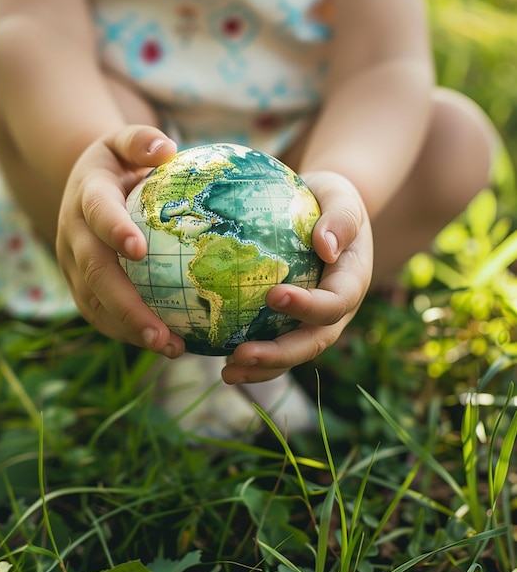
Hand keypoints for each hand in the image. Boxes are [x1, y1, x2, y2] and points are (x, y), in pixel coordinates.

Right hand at [56, 124, 184, 357]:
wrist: (81, 184)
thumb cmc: (115, 164)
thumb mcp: (122, 141)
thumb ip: (140, 141)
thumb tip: (166, 148)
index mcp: (87, 196)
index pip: (97, 213)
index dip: (114, 230)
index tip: (139, 251)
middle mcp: (73, 233)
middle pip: (95, 272)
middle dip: (126, 305)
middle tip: (161, 333)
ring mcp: (72, 263)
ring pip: (94, 302)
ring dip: (129, 328)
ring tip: (169, 347)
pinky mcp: (78, 283)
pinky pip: (97, 313)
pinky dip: (125, 331)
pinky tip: (161, 343)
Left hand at [222, 171, 372, 383]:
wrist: (326, 213)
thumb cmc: (332, 201)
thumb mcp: (342, 200)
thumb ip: (340, 220)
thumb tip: (325, 245)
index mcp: (350, 284)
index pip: (334, 304)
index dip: (307, 307)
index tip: (273, 296)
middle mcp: (334, 311)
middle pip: (312, 342)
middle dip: (278, 355)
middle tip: (241, 355)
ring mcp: (313, 320)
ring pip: (292, 352)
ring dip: (262, 367)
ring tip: (227, 372)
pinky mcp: (292, 321)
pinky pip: (274, 341)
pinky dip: (253, 355)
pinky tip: (220, 356)